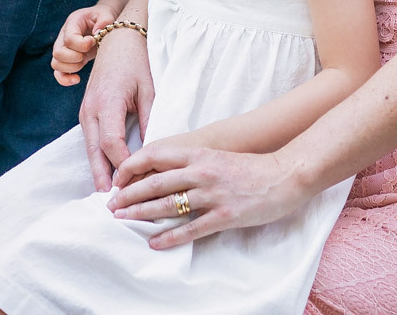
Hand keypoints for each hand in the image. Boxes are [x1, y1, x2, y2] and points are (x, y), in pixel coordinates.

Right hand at [51, 4, 116, 85]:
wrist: (98, 21)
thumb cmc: (101, 17)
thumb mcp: (105, 14)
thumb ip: (104, 21)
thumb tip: (97, 33)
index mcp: (72, 23)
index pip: (69, 39)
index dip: (82, 45)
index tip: (93, 41)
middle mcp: (62, 36)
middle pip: (58, 53)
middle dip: (75, 57)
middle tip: (87, 53)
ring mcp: (62, 49)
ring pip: (56, 64)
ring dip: (72, 68)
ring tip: (84, 61)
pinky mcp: (66, 60)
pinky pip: (58, 74)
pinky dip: (65, 80)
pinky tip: (77, 79)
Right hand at [79, 26, 153, 190]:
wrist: (117, 41)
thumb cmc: (137, 63)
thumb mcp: (149, 89)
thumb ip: (149, 118)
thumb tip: (151, 149)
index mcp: (108, 102)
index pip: (111, 142)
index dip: (121, 163)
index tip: (133, 180)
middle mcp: (91, 109)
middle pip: (94, 150)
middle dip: (102, 175)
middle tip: (110, 199)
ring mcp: (85, 111)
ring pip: (89, 147)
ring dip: (97, 169)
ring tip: (106, 193)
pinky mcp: (86, 112)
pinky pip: (89, 139)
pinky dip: (96, 157)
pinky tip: (105, 172)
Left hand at [108, 141, 311, 249]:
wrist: (285, 175)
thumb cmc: (251, 166)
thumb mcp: (217, 156)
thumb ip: (193, 162)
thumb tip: (164, 173)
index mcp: (200, 153)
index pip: (155, 155)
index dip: (132, 167)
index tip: (118, 179)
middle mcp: (202, 171)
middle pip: (155, 182)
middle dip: (128, 195)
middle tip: (111, 205)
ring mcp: (212, 194)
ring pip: (167, 205)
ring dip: (141, 214)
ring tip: (123, 221)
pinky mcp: (224, 215)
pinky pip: (190, 228)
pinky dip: (169, 237)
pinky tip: (154, 243)